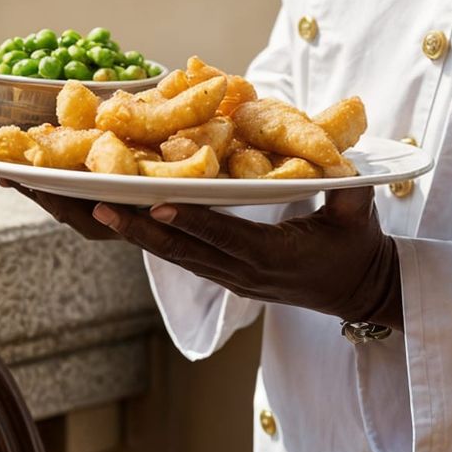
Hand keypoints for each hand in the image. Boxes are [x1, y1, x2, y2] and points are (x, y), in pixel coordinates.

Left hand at [3, 180, 402, 329]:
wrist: (360, 291)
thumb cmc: (360, 248)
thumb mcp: (357, 216)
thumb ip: (345, 190)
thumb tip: (338, 161)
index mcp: (274, 257)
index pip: (225, 236)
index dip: (190, 220)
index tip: (154, 204)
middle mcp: (244, 273)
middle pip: (182, 249)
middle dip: (137, 226)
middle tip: (94, 202)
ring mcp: (232, 278)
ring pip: (175, 254)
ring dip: (133, 232)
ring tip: (91, 206)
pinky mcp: (227, 276)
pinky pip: (183, 255)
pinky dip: (152, 236)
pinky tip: (123, 217)